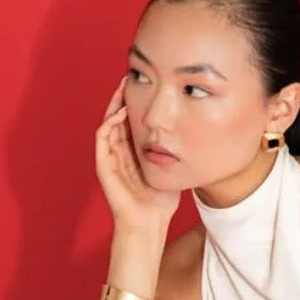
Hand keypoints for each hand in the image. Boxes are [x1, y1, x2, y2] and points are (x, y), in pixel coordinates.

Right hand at [95, 75, 180, 226]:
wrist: (149, 223)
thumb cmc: (160, 200)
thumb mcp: (172, 166)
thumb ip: (177, 150)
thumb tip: (198, 132)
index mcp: (131, 151)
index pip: (129, 119)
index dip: (133, 101)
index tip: (145, 83)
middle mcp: (118, 152)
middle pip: (116, 116)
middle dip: (121, 96)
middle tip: (129, 76)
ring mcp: (109, 158)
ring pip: (107, 123)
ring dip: (114, 105)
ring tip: (123, 88)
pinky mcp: (104, 166)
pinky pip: (102, 138)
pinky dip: (109, 123)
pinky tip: (120, 112)